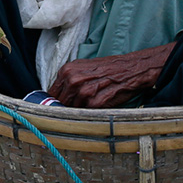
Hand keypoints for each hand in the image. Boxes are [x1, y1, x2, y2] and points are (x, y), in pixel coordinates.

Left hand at [47, 43, 175, 108]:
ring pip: (73, 110)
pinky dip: (92, 112)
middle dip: (68, 107)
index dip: (57, 101)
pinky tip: (100, 104)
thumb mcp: (83, 69)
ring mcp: (84, 92)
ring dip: (80, 111)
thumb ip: (68, 81)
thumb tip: (56, 98)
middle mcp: (73, 80)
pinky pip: (87, 113)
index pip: (52, 93)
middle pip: (61, 104)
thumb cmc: (107, 69)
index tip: (62, 105)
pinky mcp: (95, 102)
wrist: (130, 69)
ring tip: (92, 103)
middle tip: (79, 106)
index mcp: (66, 71)